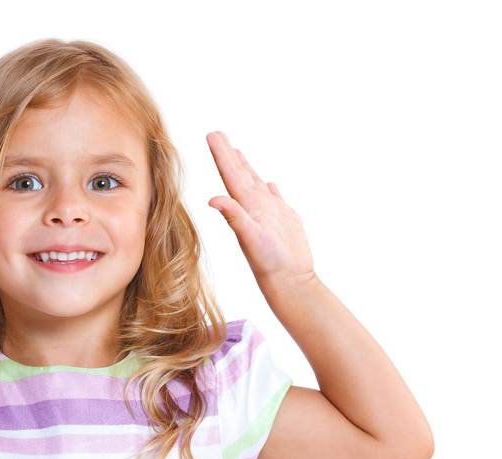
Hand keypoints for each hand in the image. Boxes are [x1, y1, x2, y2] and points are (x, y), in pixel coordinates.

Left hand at [206, 132, 313, 289]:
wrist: (290, 281)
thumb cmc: (270, 263)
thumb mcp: (250, 237)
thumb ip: (233, 216)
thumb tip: (212, 199)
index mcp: (245, 206)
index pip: (230, 174)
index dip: (221, 154)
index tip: (211, 134)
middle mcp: (254, 207)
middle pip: (239, 173)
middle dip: (228, 153)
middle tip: (217, 134)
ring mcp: (270, 212)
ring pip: (255, 183)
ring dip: (245, 167)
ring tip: (236, 151)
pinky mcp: (285, 219)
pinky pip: (274, 197)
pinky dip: (269, 187)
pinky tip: (267, 183)